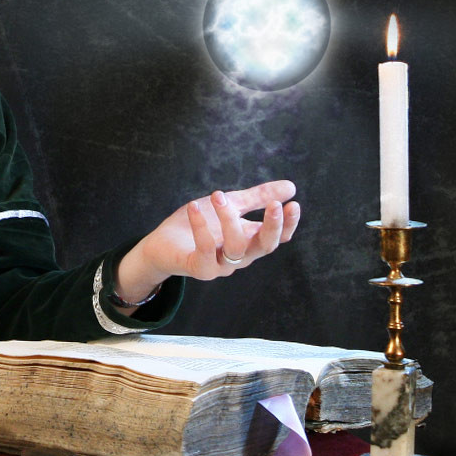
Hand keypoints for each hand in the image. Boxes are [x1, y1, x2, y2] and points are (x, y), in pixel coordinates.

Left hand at [115, 180, 301, 304]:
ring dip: (229, 219)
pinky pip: (205, 250)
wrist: (162, 244)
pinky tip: (194, 207)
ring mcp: (221, 265)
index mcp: (249, 240)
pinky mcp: (199, 268)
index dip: (288, 224)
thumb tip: (292, 187)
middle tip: (274, 204)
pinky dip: (201, 227)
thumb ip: (257, 198)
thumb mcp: (230, 205)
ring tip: (217, 194)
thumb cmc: (199, 224)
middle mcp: (239, 256)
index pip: (277, 237)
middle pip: (265, 246)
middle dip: (272, 226)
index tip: (293, 203)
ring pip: (236, 247)